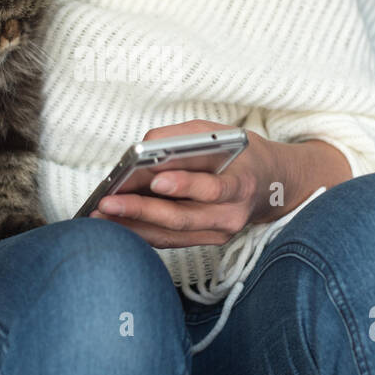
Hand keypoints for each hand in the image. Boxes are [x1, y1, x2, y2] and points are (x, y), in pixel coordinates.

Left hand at [89, 119, 275, 248]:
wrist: (274, 185)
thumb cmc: (242, 154)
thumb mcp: (220, 134)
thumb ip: (184, 137)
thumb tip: (144, 149)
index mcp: (242, 183)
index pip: (213, 188)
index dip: (185, 186)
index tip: (155, 180)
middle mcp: (232, 215)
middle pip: (183, 218)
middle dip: (141, 211)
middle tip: (108, 203)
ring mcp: (219, 233)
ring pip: (171, 234)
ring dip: (133, 226)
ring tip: (100, 215)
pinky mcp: (207, 241)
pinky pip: (169, 240)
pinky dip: (141, 232)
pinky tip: (115, 223)